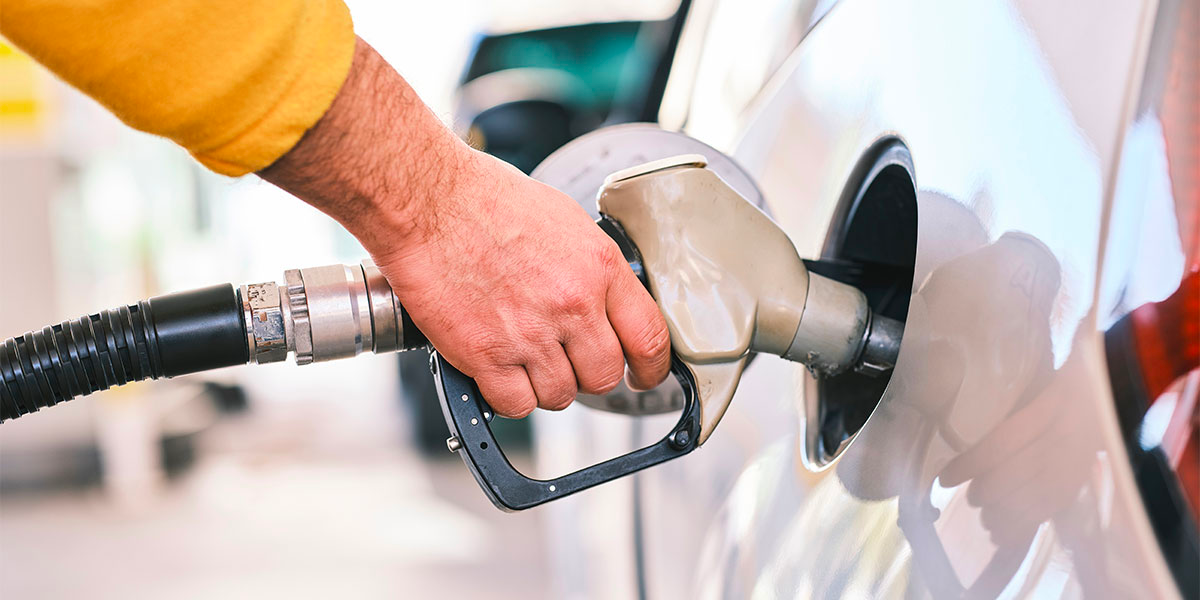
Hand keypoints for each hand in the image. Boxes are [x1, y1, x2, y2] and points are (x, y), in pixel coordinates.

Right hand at [260, 38, 670, 416]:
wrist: (428, 201)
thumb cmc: (485, 199)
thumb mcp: (564, 221)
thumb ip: (591, 268)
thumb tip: (604, 301)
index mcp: (599, 268)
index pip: (650, 338)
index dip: (652, 369)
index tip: (644, 377)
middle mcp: (573, 305)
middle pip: (604, 377)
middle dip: (588, 375)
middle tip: (568, 361)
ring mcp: (530, 334)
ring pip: (560, 396)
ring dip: (545, 385)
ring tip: (523, 358)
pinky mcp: (487, 355)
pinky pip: (515, 405)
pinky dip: (507, 396)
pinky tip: (498, 371)